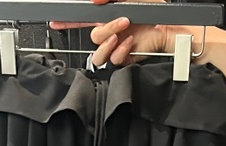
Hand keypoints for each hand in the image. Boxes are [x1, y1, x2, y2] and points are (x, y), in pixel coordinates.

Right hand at [50, 0, 171, 65]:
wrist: (169, 27)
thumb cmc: (153, 11)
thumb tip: (94, 1)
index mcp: (108, 18)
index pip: (83, 20)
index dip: (68, 22)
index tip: (56, 21)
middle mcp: (111, 34)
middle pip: (93, 37)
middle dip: (106, 29)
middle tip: (123, 21)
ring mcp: (117, 47)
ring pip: (99, 52)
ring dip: (110, 41)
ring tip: (123, 33)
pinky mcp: (125, 59)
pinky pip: (114, 60)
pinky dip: (122, 50)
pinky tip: (131, 42)